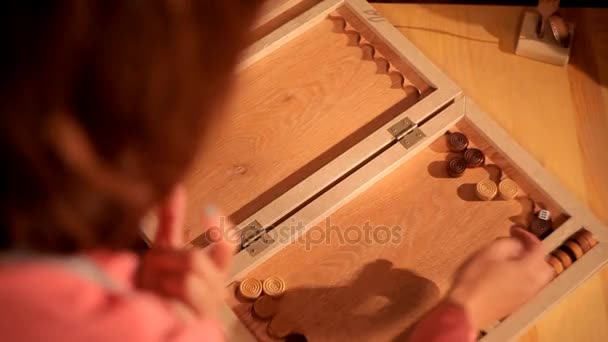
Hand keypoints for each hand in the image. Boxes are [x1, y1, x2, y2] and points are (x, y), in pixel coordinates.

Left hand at [137, 186, 234, 320]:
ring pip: (185, 282)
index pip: (228, 245)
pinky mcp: (192, 327)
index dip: (221, 227)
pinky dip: (159, 300)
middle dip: (165, 259)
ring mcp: (205, 310)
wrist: (149, 318)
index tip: (207, 210)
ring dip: (158, 281)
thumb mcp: (164, 252)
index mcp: (214, 270)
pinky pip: (176, 305)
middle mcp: (215, 289)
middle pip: (196, 260)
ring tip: (150, 286)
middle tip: (151, 264)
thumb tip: (176, 189)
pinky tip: (153, 301)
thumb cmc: (159, 287)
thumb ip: (173, 222)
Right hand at [446, 227, 553, 328]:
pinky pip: (528, 287)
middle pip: (544, 264)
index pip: (538, 246)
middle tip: (517, 244)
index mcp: (530, 268)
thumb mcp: (490, 251)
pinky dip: (523, 277)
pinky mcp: (516, 304)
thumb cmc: (475, 279)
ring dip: (529, 265)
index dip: (527, 234)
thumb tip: (518, 243)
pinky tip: (506, 275)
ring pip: (538, 277)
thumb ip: (508, 243)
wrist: (466, 309)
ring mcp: (526, 296)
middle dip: (533, 252)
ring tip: (511, 259)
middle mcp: (533, 283)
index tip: (513, 229)